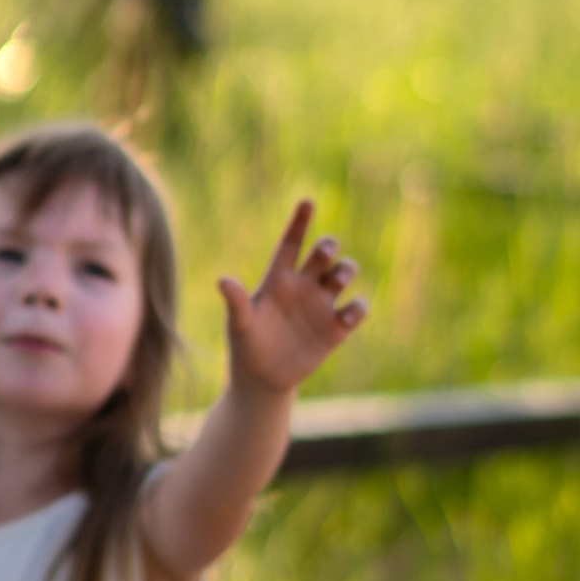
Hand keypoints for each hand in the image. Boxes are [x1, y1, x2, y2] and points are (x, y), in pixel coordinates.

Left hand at [218, 200, 366, 396]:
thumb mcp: (240, 324)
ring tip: (339, 280)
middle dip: (328, 247)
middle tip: (325, 254)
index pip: (291, 244)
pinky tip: (347, 315)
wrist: (263, 378)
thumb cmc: (247, 345)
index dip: (299, 223)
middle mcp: (304, 286)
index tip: (307, 202)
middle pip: (323, 254)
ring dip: (346, 270)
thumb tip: (222, 280)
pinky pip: (356, 309)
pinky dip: (358, 308)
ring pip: (343, 274)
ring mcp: (322, 305)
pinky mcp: (336, 327)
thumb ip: (236, 302)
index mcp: (279, 279)